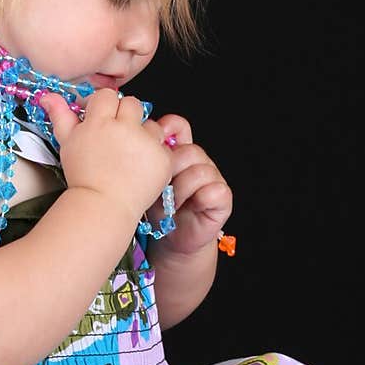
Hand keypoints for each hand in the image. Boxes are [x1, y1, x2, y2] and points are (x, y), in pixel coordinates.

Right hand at [37, 88, 172, 227]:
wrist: (103, 206)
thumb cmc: (84, 176)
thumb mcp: (67, 143)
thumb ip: (60, 115)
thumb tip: (48, 95)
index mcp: (99, 122)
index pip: (107, 95)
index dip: (105, 106)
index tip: (103, 120)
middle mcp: (124, 129)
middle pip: (132, 103)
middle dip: (126, 117)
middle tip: (118, 137)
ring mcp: (146, 143)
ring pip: (151, 124)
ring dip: (144, 134)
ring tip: (131, 155)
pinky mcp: (163, 158)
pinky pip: (164, 145)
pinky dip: (155, 154)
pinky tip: (141, 166)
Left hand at [143, 112, 232, 256]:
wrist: (171, 238)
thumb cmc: (157, 208)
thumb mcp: (147, 181)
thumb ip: (147, 160)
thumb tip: (141, 139)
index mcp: (179, 151)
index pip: (179, 126)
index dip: (169, 129)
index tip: (156, 142)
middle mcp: (199, 160)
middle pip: (189, 151)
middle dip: (171, 172)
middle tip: (159, 190)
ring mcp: (213, 177)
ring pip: (201, 171)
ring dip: (182, 191)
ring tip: (170, 205)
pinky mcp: (223, 197)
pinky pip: (215, 190)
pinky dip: (200, 199)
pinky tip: (189, 208)